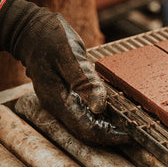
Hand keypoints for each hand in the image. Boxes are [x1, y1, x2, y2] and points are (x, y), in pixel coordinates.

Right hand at [0, 0, 130, 144]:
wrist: (30, 30)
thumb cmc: (48, 38)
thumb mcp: (69, 55)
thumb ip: (84, 80)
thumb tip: (100, 106)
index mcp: (58, 101)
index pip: (87, 130)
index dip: (110, 136)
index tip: (132, 134)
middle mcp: (60, 107)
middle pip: (88, 132)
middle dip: (112, 134)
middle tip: (138, 129)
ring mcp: (62, 102)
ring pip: (87, 123)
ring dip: (109, 125)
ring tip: (132, 121)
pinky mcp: (67, 95)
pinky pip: (86, 112)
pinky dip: (103, 114)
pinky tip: (118, 108)